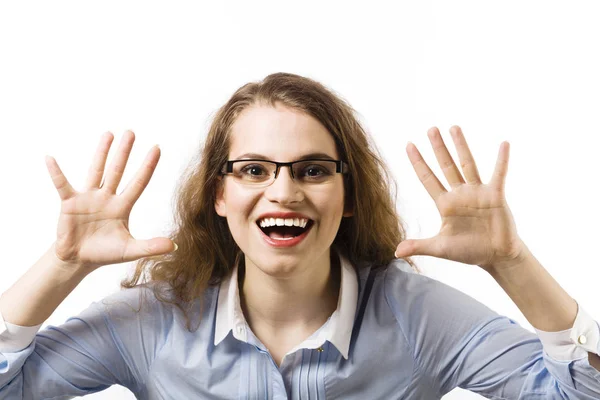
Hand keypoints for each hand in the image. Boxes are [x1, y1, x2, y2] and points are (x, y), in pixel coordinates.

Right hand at [45, 130, 175, 270]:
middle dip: (124, 152)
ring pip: (96, 171)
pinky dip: (56, 172)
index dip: (148, 166)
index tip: (157, 147)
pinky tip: (50, 158)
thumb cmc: (105, 253)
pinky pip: (62, 185)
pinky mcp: (70, 203)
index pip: (139, 183)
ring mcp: (89, 198)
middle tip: (131, 132)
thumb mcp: (130, 251)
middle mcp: (107, 198)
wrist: (79, 260)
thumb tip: (175, 245)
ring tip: (108, 134)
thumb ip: (151, 247)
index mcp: (123, 206)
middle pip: (118, 170)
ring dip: (102, 153)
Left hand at [394, 126, 524, 271]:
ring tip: (453, 128)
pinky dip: (501, 160)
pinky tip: (503, 144)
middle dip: (438, 148)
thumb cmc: (468, 251)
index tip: (409, 144)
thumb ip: (419, 246)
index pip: (427, 179)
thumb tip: (396, 252)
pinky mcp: (495, 196)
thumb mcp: (440, 248)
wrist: (495, 257)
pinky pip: (498, 174)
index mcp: (444, 204)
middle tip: (430, 129)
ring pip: (467, 164)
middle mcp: (459, 194)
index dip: (418, 162)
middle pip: (446, 165)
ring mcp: (477, 193)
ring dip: (461, 146)